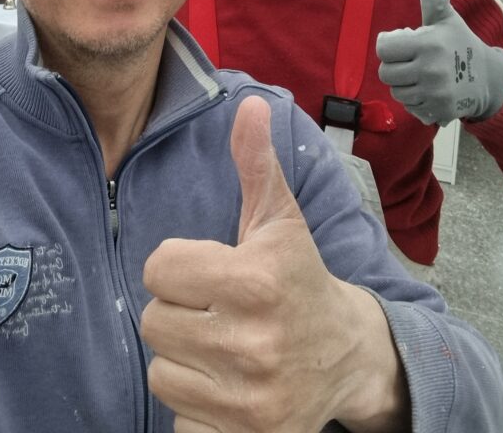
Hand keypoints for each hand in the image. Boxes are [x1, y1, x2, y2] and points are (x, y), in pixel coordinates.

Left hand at [141, 96, 409, 432]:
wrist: (348, 355)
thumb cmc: (300, 276)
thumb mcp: (280, 217)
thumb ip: (255, 161)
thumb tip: (248, 103)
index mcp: (256, 279)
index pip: (157, 269)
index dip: (178, 265)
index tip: (209, 270)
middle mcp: (253, 343)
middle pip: (153, 321)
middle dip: (179, 310)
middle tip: (217, 309)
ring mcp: (249, 400)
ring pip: (162, 372)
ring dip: (185, 359)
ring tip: (223, 345)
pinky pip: (180, 422)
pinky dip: (196, 406)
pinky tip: (227, 385)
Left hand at [376, 0, 502, 124]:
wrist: (487, 78)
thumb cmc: (459, 43)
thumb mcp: (446, 18)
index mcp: (428, 43)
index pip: (384, 48)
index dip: (390, 45)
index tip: (405, 43)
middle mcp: (431, 69)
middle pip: (386, 73)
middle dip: (396, 66)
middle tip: (413, 61)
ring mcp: (435, 92)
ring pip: (396, 92)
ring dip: (405, 85)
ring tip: (423, 76)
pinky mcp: (438, 111)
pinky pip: (410, 108)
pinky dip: (416, 102)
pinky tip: (430, 91)